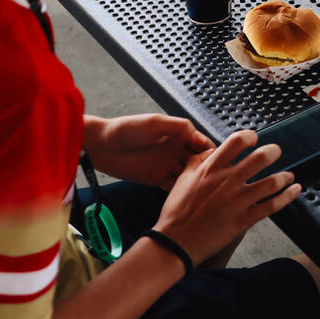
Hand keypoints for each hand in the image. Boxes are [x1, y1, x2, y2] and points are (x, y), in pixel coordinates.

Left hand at [87, 114, 212, 189]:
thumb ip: (179, 127)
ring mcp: (167, 165)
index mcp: (178, 134)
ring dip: (196, 181)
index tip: (218, 160)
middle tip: (214, 178)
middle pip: (198, 161)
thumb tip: (200, 137)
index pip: (201, 143)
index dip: (211, 151)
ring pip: (189, 175)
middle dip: (207, 168)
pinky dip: (182, 191)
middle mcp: (175, 150)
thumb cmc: (125, 129)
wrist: (102, 145)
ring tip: (205, 190)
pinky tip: (189, 196)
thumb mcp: (155, 122)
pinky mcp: (157, 179)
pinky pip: (174, 187)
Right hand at [153, 130, 299, 264]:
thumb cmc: (177, 211)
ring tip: (288, 175)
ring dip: (284, 176)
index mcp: (211, 169)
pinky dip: (288, 196)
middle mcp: (227, 181)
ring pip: (271, 182)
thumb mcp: (184, 178)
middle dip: (273, 152)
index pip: (236, 141)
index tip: (254, 139)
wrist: (175, 242)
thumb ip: (200, 161)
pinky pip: (272, 206)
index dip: (250, 136)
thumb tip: (213, 149)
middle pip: (260, 158)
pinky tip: (294, 190)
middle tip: (276, 152)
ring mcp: (237, 201)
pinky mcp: (243, 220)